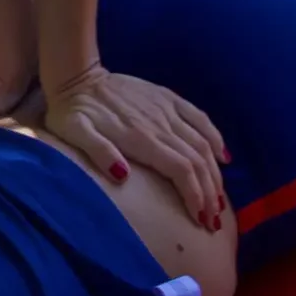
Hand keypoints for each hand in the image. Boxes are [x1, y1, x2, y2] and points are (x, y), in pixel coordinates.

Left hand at [43, 63, 228, 231]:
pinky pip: (199, 117)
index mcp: (140, 137)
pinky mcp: (166, 97)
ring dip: (215, 173)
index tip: (201, 219)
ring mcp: (165, 108)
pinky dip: (215, 137)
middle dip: (210, 193)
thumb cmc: (72, 112)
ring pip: (202, 143)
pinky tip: (223, 156)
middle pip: (197, 161)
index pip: (181, 169)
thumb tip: (122, 175)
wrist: (76, 75)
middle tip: (213, 220)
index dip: (196, 195)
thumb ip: (99, 152)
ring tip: (220, 200)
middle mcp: (159, 123)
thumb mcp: (75, 133)